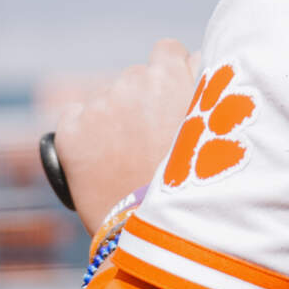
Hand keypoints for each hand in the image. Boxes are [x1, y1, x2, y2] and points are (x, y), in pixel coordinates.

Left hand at [50, 39, 199, 234]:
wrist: (163, 236)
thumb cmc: (200, 185)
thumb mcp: (217, 128)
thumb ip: (207, 88)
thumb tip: (197, 61)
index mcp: (170, 75)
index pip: (167, 52)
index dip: (172, 78)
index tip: (174, 104)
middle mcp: (132, 81)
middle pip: (136, 78)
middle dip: (143, 103)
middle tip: (153, 143)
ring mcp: (99, 105)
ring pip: (105, 101)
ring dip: (114, 120)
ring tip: (129, 161)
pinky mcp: (71, 131)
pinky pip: (74, 120)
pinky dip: (83, 136)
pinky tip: (100, 162)